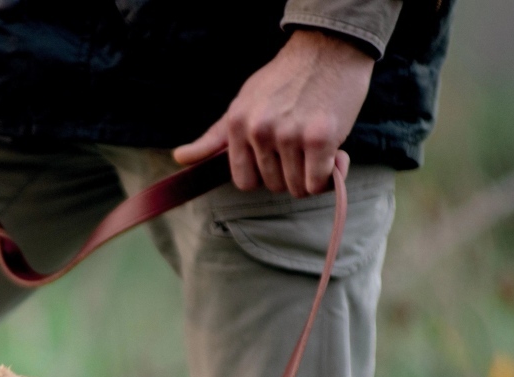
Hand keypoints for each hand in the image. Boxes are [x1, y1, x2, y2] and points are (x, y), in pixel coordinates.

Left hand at [173, 29, 373, 196]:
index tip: (277, 157)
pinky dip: (330, 175)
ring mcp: (289, 135)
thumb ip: (215, 137)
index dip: (264, 175)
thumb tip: (179, 158)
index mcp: (237, 124)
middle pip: (274, 186)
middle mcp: (259, 131)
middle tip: (301, 144)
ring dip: (312, 175)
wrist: (327, 50)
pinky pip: (319, 183)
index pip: (245, 182)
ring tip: (315, 145)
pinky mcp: (320, 138)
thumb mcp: (242, 103)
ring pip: (298, 188)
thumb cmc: (285, 80)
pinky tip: (335, 153)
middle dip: (291, 173)